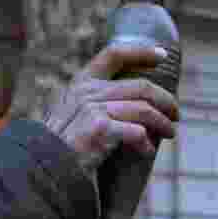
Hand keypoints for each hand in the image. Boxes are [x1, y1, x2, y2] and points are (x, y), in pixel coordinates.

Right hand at [42, 43, 179, 175]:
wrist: (41, 166)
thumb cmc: (57, 147)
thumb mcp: (69, 115)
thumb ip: (91, 104)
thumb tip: (128, 106)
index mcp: (81, 83)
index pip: (114, 54)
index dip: (140, 52)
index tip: (161, 55)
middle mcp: (87, 92)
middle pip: (140, 87)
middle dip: (165, 100)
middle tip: (176, 114)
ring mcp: (93, 109)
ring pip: (144, 110)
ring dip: (162, 123)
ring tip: (170, 133)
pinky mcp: (99, 129)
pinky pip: (136, 133)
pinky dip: (145, 144)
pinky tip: (147, 151)